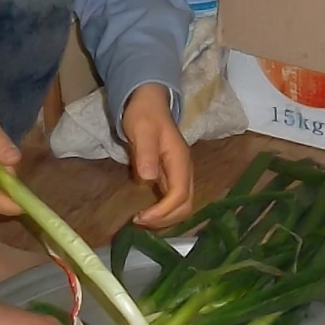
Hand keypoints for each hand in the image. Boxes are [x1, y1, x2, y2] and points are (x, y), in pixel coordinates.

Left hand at [122, 86, 194, 228]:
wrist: (149, 102)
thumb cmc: (144, 115)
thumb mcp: (141, 130)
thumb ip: (146, 152)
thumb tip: (148, 178)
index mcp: (180, 161)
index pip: (179, 195)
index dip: (162, 212)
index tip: (141, 218)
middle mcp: (185, 170)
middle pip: (185, 206)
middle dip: (165, 219)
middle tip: (139, 222)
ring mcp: (180, 174)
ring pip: (182, 206)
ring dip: (165, 218)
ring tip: (142, 220)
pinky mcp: (173, 176)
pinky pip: (175, 201)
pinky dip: (164, 212)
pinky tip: (147, 212)